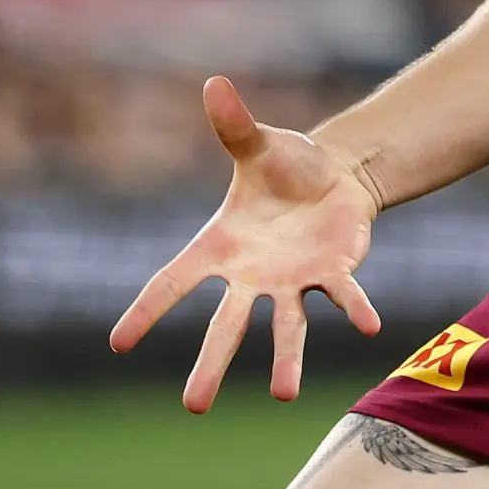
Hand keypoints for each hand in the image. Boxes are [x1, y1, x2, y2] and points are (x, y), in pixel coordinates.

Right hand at [109, 76, 384, 411]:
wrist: (335, 174)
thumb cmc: (284, 165)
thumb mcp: (258, 143)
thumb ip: (235, 125)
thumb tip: (215, 82)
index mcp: (219, 247)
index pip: (173, 282)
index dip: (146, 311)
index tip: (118, 343)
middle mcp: (251, 276)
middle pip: (226, 326)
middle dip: (211, 364)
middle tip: (194, 406)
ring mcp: (292, 281)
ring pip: (286, 327)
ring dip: (286, 359)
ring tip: (284, 395)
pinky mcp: (333, 272)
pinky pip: (343, 295)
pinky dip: (355, 309)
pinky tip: (370, 326)